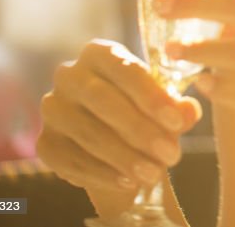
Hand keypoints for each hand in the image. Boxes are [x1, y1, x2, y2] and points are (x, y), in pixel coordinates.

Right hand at [36, 40, 201, 200]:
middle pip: (103, 100)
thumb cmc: (145, 112)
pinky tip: (128, 182)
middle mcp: (69, 75)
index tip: (178, 123)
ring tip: (155, 173)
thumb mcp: (166, 105)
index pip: (125, 69)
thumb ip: (178, 107)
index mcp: (100, 53)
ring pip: (88, 133)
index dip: (152, 97)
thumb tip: (189, 111)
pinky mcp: (45, 142)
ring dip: (125, 156)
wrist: (116, 142)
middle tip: (171, 154)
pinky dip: (103, 173)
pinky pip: (72, 160)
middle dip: (140, 130)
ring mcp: (53, 108)